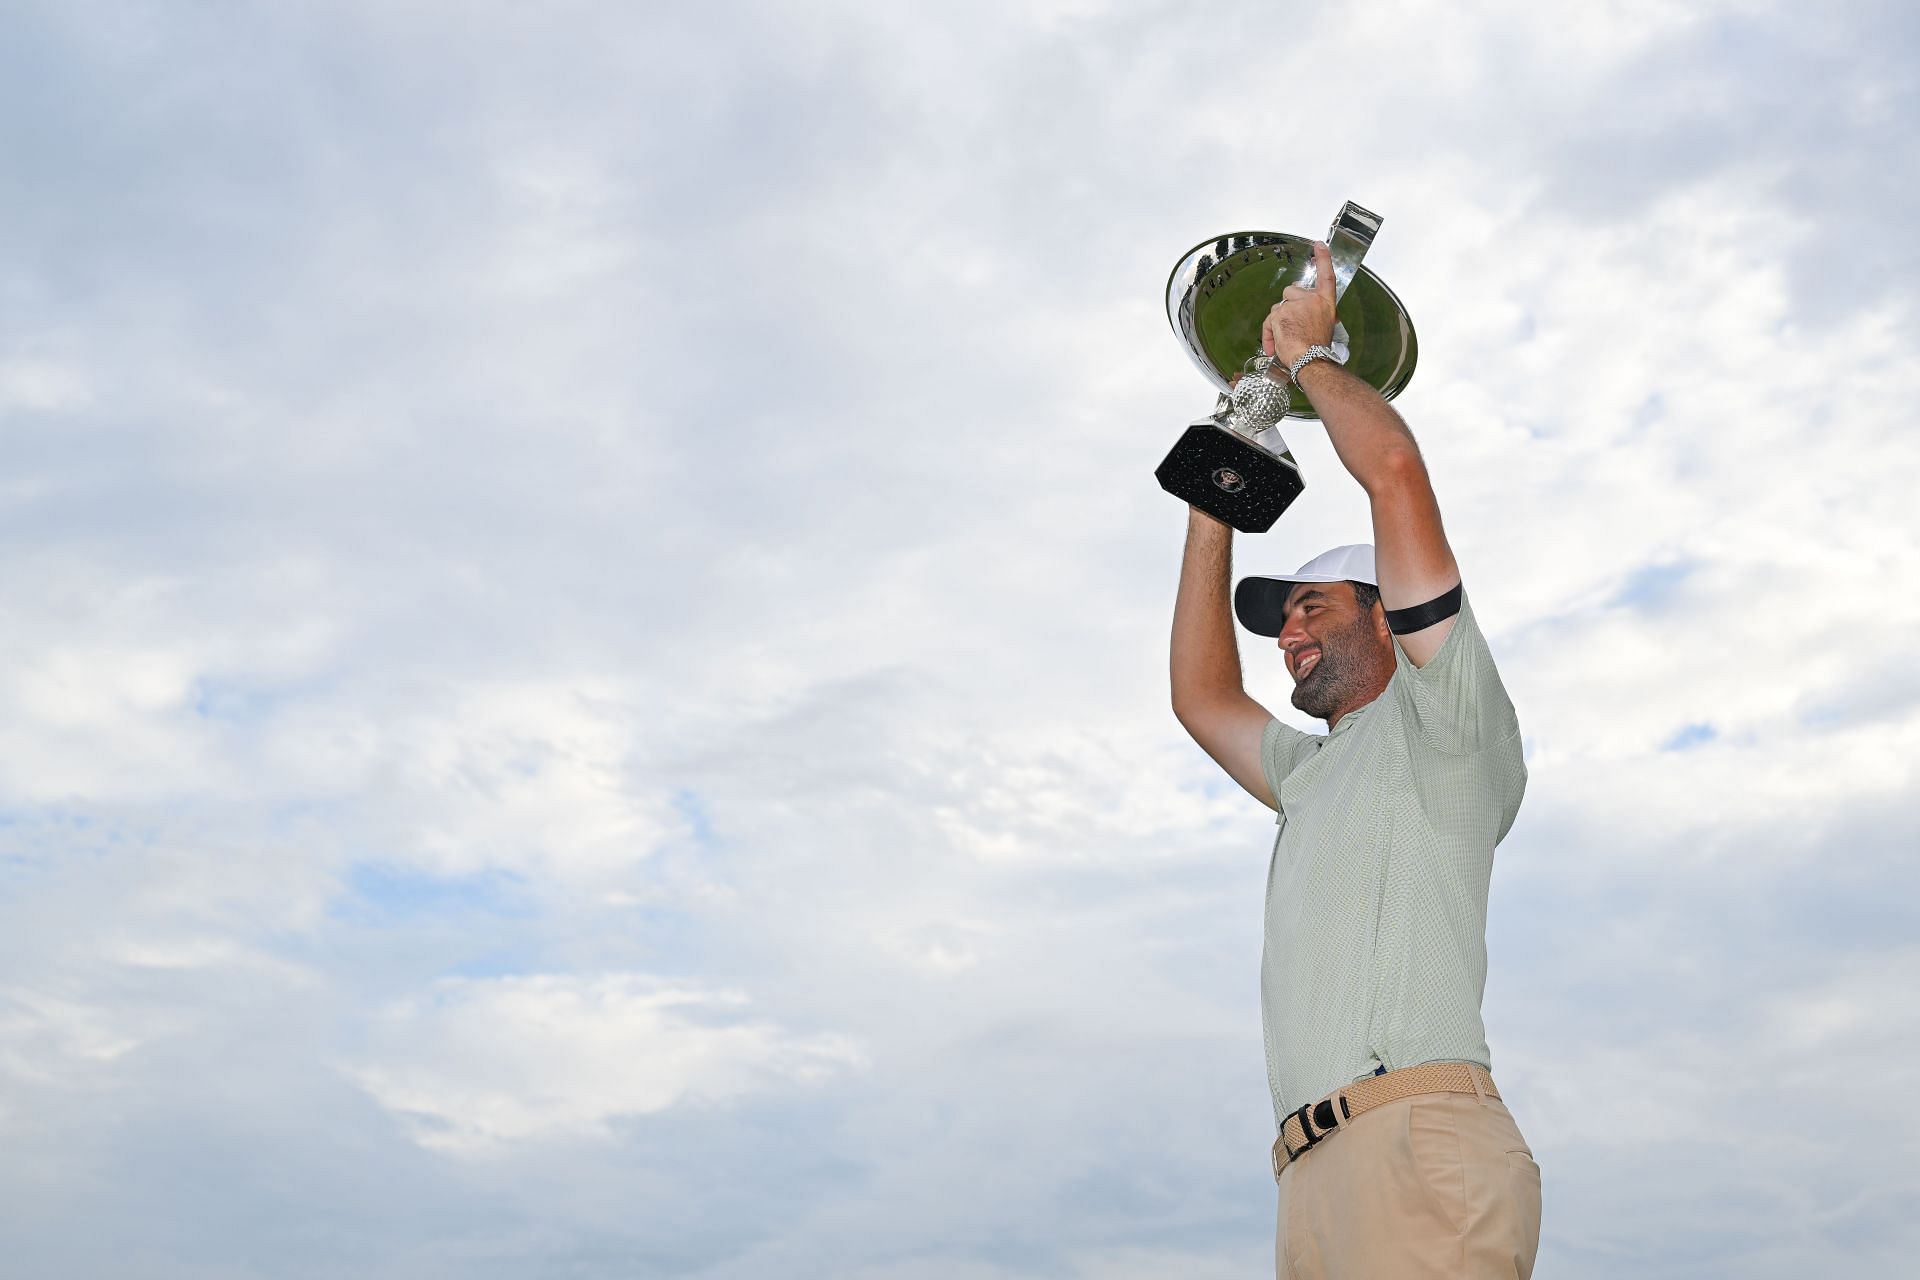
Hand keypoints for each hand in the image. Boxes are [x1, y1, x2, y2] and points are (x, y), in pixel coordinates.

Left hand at [1261, 239, 1336, 369]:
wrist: (1311, 359)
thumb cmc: (1318, 349)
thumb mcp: (1326, 326)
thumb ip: (1316, 313)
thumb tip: (1309, 314)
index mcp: (1325, 302)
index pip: (1326, 275)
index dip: (1322, 259)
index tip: (1319, 246)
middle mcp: (1311, 299)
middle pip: (1291, 291)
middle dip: (1288, 304)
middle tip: (1292, 323)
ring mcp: (1294, 305)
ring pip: (1278, 307)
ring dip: (1278, 321)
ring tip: (1287, 338)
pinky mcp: (1279, 313)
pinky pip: (1269, 321)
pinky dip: (1269, 333)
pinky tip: (1273, 345)